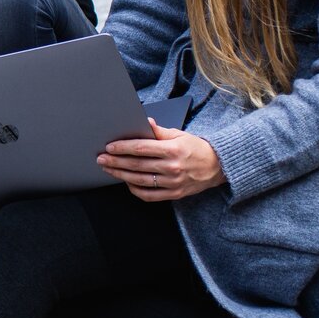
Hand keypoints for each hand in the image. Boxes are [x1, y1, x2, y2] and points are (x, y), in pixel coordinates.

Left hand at [97, 121, 226, 201]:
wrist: (218, 166)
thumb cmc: (195, 148)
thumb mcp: (179, 134)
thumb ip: (159, 131)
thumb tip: (146, 121)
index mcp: (173, 150)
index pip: (141, 148)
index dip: (123, 148)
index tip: (109, 147)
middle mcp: (172, 167)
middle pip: (137, 165)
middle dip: (116, 161)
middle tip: (101, 158)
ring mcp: (173, 183)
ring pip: (140, 181)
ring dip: (120, 175)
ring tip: (108, 169)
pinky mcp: (174, 194)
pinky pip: (149, 195)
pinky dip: (135, 189)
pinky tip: (126, 182)